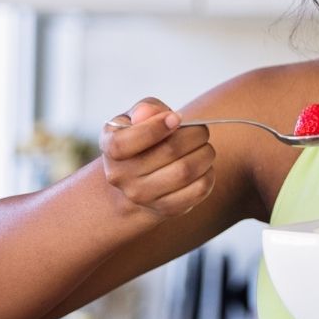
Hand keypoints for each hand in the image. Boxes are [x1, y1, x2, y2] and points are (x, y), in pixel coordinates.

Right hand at [99, 98, 214, 217]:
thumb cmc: (141, 139)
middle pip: (169, 151)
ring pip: (186, 172)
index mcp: (110, 147)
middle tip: (201, 130)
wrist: (137, 181)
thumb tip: (150, 113)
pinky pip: (198, 190)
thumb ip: (145, 109)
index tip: (176, 118)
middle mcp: (121, 176)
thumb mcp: (136, 118)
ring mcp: (142, 196)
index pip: (125, 143)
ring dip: (205, 154)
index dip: (155, 127)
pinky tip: (204, 166)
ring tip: (205, 147)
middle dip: (194, 134)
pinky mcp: (166, 209)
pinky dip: (208, 174)